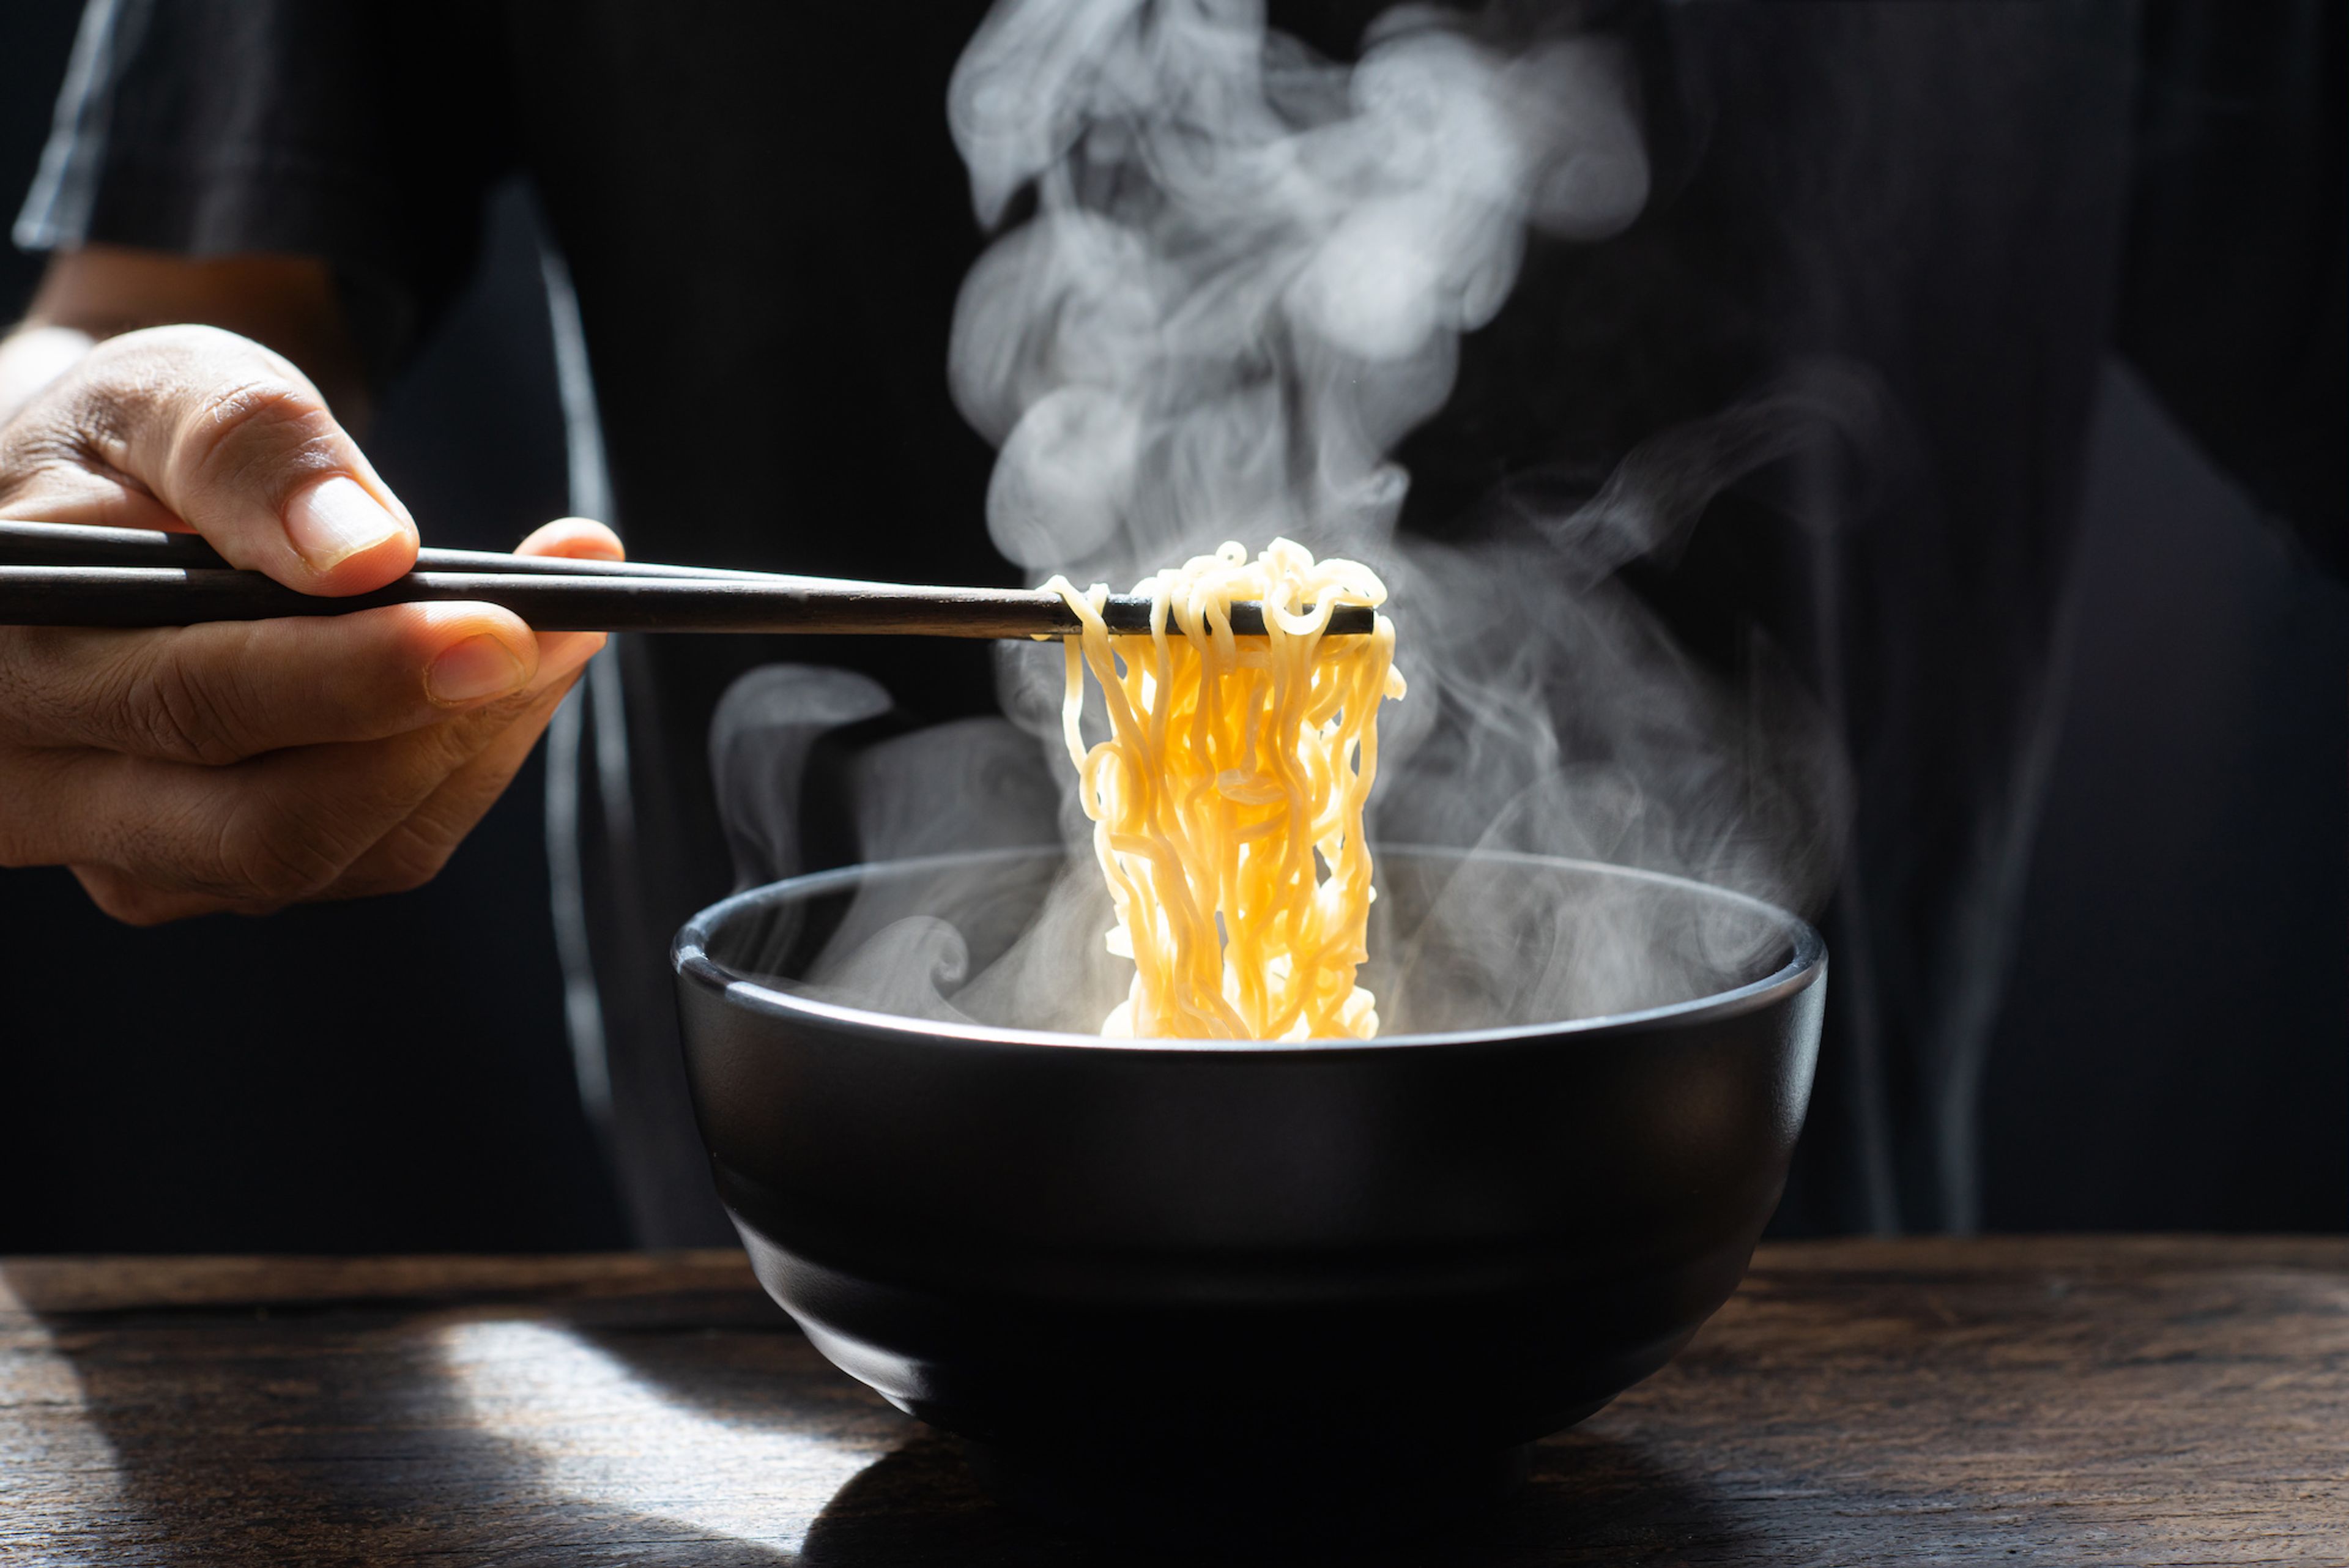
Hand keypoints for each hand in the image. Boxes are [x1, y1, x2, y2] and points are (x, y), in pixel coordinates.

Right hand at [0, 322, 615, 922]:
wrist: (111, 509)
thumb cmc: (132, 446)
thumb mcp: (171, 392)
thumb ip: (251, 452)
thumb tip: (366, 553)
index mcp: (13, 656)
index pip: (191, 704)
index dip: (359, 677)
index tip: (502, 625)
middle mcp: (50, 788)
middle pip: (273, 824)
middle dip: (443, 729)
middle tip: (567, 624)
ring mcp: (138, 854)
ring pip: (347, 849)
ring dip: (479, 742)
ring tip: (566, 620)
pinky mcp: (227, 871)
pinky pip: (382, 849)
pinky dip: (471, 762)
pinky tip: (517, 671)